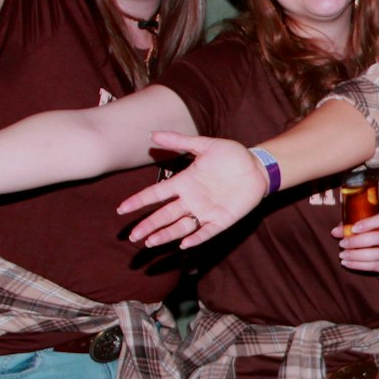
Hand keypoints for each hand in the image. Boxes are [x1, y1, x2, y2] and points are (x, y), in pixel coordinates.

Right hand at [117, 132, 265, 247]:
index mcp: (184, 182)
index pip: (156, 194)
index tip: (121, 209)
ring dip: (166, 234)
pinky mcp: (222, 219)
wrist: (257, 166)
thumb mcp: (204, 145)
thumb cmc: (231, 156)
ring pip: (181, 226)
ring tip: (150, 242)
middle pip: (164, 215)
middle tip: (132, 236)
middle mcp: (191, 199)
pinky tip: (183, 244)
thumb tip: (152, 135)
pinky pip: (206, 231)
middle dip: (148, 225)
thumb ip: (179, 141)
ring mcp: (206, 211)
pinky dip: (196, 237)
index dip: (139, 201)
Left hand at [331, 210, 378, 278]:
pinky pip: (374, 266)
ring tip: (342, 255)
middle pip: (378, 237)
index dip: (369, 223)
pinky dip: (358, 265)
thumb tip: (335, 231)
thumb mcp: (369, 230)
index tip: (353, 228)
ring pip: (377, 254)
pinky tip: (346, 263)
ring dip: (356, 255)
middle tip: (342, 243)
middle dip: (357, 241)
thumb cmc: (378, 240)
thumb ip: (352, 228)